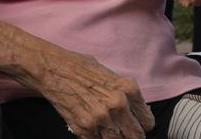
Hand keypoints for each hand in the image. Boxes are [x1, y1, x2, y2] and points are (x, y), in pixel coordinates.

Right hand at [37, 50, 154, 138]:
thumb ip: (125, 93)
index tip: (136, 123)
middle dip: (132, 135)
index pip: (147, 122)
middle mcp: (117, 105)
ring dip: (115, 138)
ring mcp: (101, 119)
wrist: (52, 70)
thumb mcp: (110, 74)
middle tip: (124, 131)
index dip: (141, 124)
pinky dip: (98, 138)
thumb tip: (135, 110)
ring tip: (109, 130)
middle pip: (137, 136)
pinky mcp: (84, 129)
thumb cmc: (80, 68)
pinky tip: (94, 129)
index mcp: (128, 89)